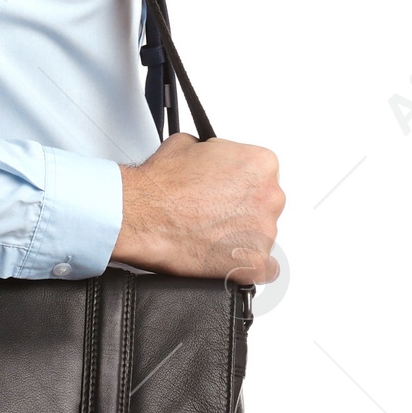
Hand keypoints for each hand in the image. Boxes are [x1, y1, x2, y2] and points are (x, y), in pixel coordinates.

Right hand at [111, 133, 283, 282]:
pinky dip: (250, 265)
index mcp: (260, 165)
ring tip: (211, 234)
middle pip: (265, 203)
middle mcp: (269, 197)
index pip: (261, 173)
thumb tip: (209, 157)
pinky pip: (266, 269)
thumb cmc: (162, 184)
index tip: (224, 189)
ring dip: (242, 235)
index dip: (238, 181)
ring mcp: (264, 232)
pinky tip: (231, 259)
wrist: (142, 214)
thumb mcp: (188, 143)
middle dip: (242, 208)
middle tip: (215, 212)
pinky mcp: (253, 263)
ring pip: (262, 235)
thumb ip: (212, 151)